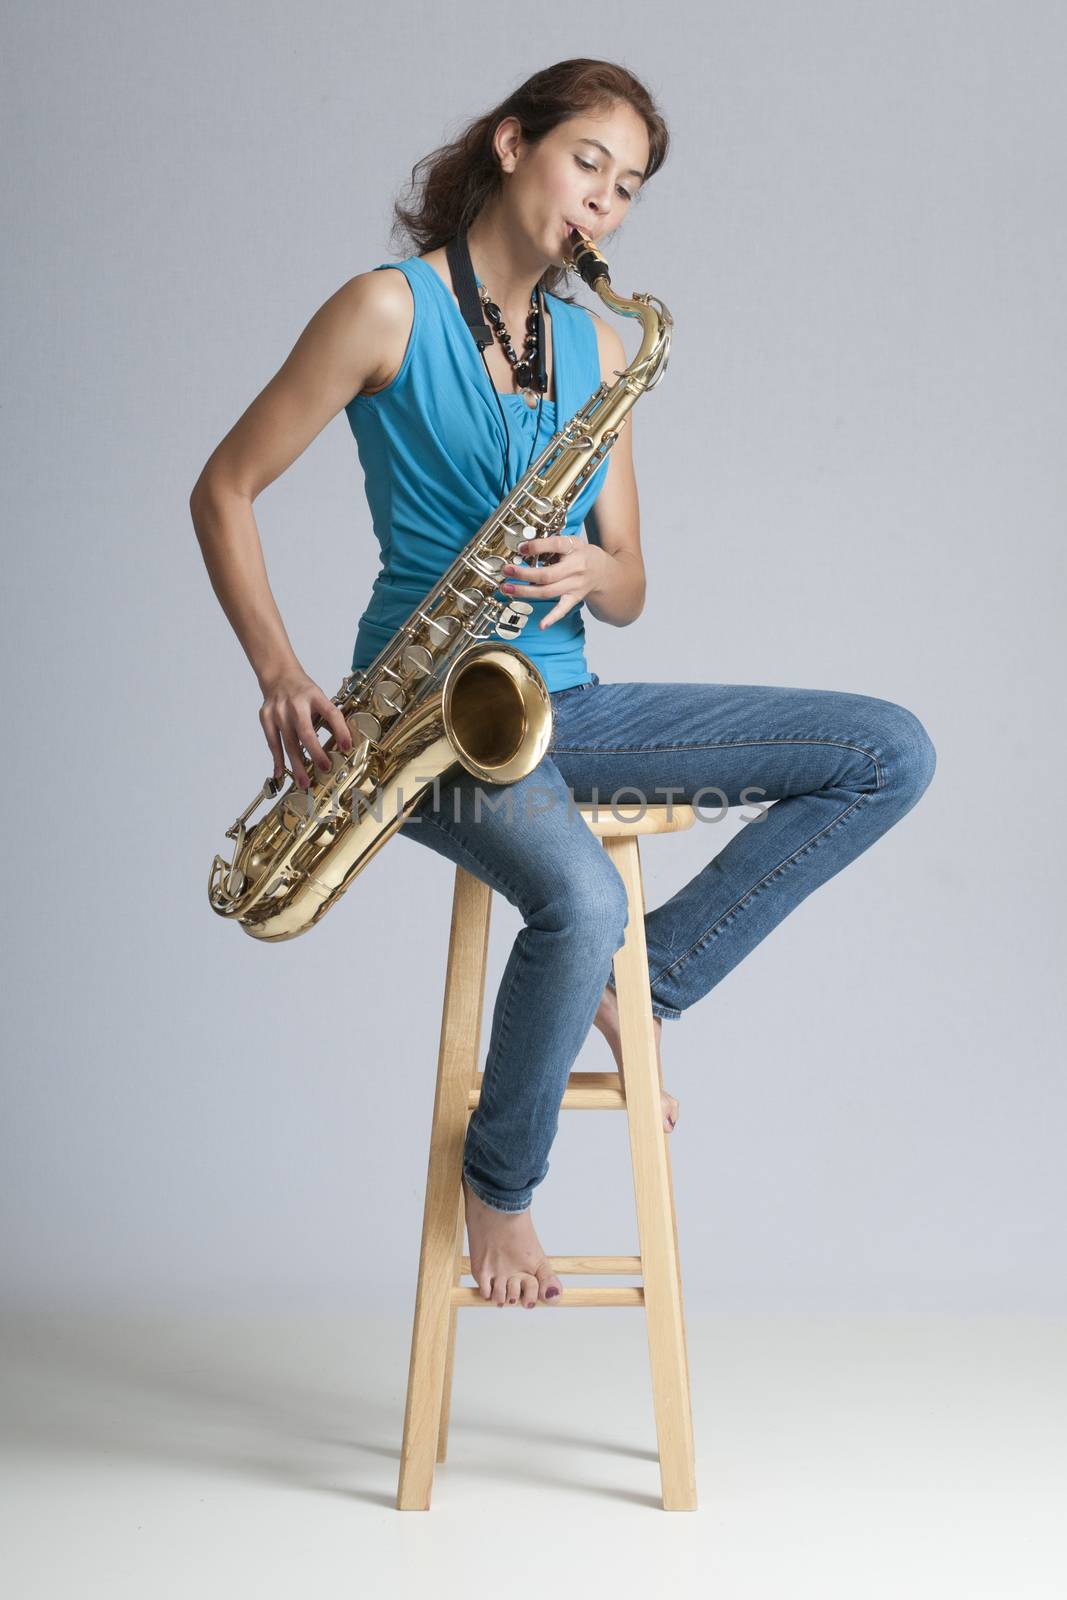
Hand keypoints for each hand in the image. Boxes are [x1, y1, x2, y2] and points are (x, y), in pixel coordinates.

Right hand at [258, 667, 352, 791]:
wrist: (278, 675)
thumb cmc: (303, 691)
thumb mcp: (320, 698)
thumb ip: (329, 718)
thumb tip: (344, 744)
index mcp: (315, 696)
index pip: (331, 713)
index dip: (341, 730)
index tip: (347, 747)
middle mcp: (296, 704)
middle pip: (306, 732)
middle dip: (316, 752)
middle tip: (324, 769)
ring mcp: (279, 711)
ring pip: (288, 742)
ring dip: (296, 764)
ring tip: (304, 783)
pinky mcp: (266, 717)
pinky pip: (272, 742)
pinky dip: (277, 759)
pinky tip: (281, 773)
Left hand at [500, 536, 612, 629]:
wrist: (602, 570)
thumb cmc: (580, 554)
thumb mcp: (569, 541)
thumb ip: (549, 544)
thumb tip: (522, 548)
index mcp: (574, 548)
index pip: (555, 546)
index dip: (537, 547)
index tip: (521, 548)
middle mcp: (576, 568)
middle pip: (547, 575)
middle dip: (524, 574)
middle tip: (506, 570)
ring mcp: (575, 586)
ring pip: (548, 591)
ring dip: (526, 591)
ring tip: (508, 588)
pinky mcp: (574, 598)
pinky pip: (563, 609)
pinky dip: (552, 618)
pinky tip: (542, 625)